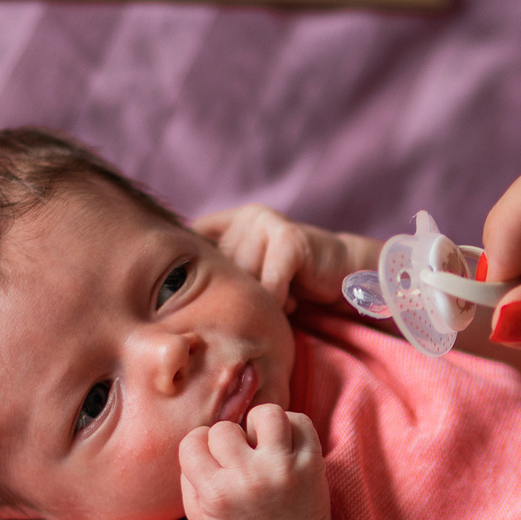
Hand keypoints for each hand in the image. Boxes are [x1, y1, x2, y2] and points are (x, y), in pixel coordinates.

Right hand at [178, 405, 330, 519]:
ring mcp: (283, 468)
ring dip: (261, 423)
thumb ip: (187, 477)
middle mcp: (249, 479)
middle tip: (240, 456)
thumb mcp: (199, 515)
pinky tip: (285, 445)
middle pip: (224, 428)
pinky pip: (298, 420)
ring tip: (263, 442)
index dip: (201, 445)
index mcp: (216, 494)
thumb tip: (198, 440)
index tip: (214, 458)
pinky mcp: (312, 461)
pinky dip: (291, 427)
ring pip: (265, 413)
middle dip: (229, 439)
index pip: (192, 443)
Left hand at [195, 204, 378, 310]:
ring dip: (262, 301)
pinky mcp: (287, 238)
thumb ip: (222, 275)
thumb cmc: (293, 283)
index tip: (190, 293)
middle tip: (261, 301)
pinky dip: (280, 302)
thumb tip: (177, 297)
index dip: (187, 269)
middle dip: (238, 296)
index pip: (192, 241)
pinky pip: (269, 287)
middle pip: (220, 273)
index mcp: (230, 222)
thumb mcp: (250, 276)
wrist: (343, 275)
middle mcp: (245, 216)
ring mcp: (266, 223)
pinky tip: (292, 299)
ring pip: (244, 282)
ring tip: (281, 297)